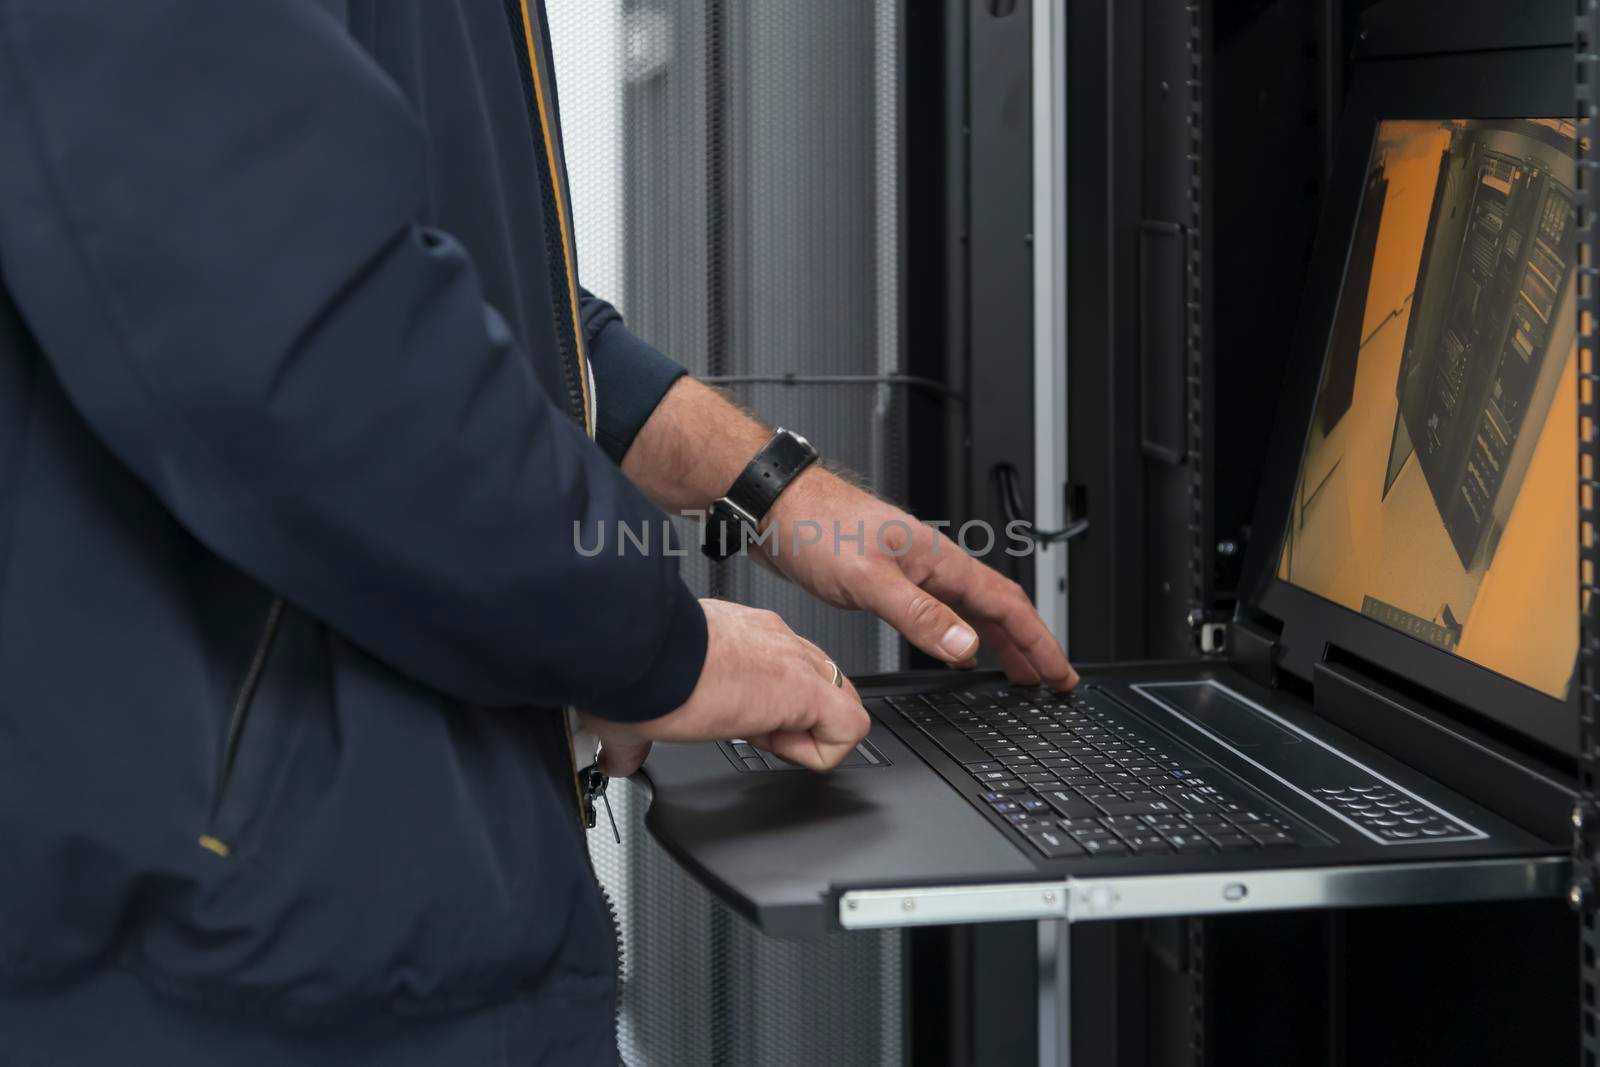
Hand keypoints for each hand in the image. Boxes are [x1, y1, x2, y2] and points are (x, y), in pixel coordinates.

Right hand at [579, 598, 869, 776]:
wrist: (633, 652)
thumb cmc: (631, 669)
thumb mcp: (637, 707)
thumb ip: (633, 735)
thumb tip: (614, 757)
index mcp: (738, 636)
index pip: (780, 671)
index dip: (765, 712)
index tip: (733, 724)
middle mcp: (772, 639)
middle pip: (820, 683)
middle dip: (795, 721)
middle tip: (751, 734)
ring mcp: (793, 661)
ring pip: (840, 701)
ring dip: (806, 735)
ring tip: (761, 740)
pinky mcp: (805, 689)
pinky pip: (847, 729)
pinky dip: (820, 753)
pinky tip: (776, 749)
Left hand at [759, 469, 1078, 689]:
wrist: (776, 506)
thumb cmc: (816, 526)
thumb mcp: (869, 580)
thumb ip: (919, 615)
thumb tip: (966, 646)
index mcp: (939, 560)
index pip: (1007, 605)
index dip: (1039, 642)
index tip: (1060, 672)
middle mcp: (933, 564)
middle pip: (999, 609)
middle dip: (1031, 645)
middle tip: (1051, 680)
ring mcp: (913, 572)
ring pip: (972, 611)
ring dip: (1000, 643)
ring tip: (1018, 674)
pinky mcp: (890, 582)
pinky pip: (943, 613)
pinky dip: (962, 636)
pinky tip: (959, 651)